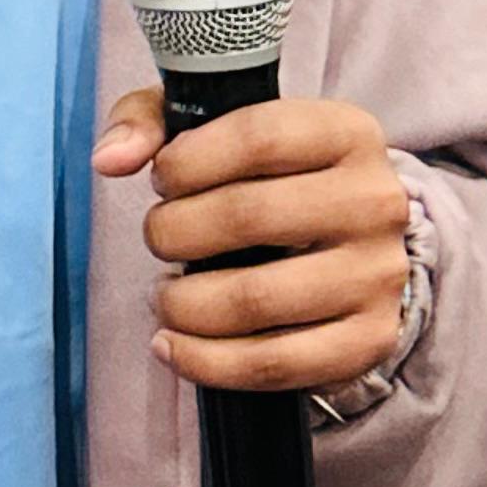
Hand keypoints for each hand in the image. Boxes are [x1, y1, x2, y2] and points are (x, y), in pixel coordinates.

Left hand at [95, 91, 411, 393]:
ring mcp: (378, 275)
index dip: (188, 162)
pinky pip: (274, 364)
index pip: (258, 137)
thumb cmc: (270, 177)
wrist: (351, 244)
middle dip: (175, 232)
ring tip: (166, 296)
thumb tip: (108, 159)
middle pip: (250, 217)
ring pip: (256, 299)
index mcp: (346, 131)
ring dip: (184, 304)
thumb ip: (149, 122)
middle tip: (159, 237)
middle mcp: (374, 200)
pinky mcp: (369, 340)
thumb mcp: (219, 127)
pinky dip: (206, 362)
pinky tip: (174, 345)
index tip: (162, 180)